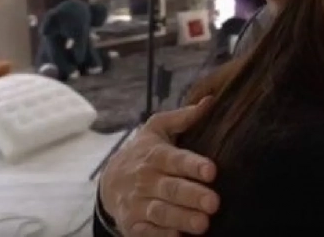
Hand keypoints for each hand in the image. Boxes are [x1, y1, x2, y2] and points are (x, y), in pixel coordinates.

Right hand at [100, 97, 220, 235]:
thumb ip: (183, 117)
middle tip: (214, 203)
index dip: (193, 165)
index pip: (175, 159)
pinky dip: (162, 236)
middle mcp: (145, 180)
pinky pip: (148, 233)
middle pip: (170, 188)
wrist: (109, 181)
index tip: (212, 171)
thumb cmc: (144, 151)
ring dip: (182, 218)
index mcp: (155, 155)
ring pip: (161, 212)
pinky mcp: (133, 225)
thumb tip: (211, 100)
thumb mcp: (157, 129)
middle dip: (192, 196)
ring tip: (203, 224)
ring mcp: (137, 204)